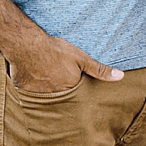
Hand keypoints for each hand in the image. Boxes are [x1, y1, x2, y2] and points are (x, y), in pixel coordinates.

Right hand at [7, 34, 121, 93]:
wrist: (27, 46)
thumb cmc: (56, 51)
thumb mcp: (81, 58)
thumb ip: (99, 70)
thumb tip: (120, 77)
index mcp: (70, 89)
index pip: (77, 96)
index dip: (76, 89)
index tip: (73, 83)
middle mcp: (55, 96)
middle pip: (62, 98)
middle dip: (63, 94)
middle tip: (58, 80)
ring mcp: (39, 96)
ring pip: (47, 98)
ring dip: (48, 92)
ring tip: (47, 80)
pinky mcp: (25, 92)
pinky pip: (31, 95)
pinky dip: (33, 89)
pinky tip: (34, 79)